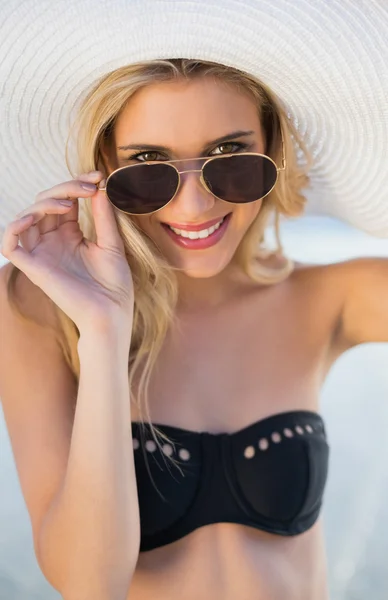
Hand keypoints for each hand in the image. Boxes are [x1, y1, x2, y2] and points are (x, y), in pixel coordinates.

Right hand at [1, 171, 133, 331]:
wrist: (112, 312)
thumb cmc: (115, 283)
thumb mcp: (112, 243)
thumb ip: (103, 216)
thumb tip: (99, 187)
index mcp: (71, 235)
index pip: (66, 200)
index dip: (77, 184)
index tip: (98, 176)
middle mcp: (53, 241)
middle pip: (46, 202)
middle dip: (66, 188)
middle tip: (89, 186)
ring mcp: (42, 253)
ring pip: (28, 216)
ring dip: (44, 203)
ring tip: (66, 204)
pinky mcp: (33, 268)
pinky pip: (10, 244)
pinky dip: (14, 227)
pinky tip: (33, 217)